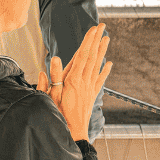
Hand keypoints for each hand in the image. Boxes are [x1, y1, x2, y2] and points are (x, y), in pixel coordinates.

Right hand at [37, 23, 110, 140]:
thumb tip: (54, 59)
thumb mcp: (51, 96)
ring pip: (97, 66)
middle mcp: (84, 82)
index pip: (82, 56)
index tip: (93, 29)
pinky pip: (99, 80)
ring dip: (102, 51)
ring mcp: (89, 88)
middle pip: (92, 57)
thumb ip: (53, 77)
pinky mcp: (91, 95)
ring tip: (106, 38)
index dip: (88, 41)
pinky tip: (109, 63)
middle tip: (102, 26)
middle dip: (96, 40)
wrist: (74, 133)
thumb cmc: (59, 115)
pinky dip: (104, 71)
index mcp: (73, 80)